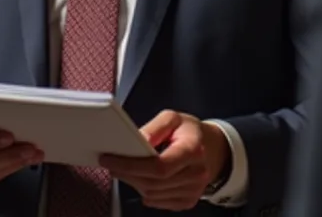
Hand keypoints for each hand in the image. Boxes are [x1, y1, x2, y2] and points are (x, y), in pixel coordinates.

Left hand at [99, 111, 230, 210]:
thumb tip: (138, 141)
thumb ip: (154, 128)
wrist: (211, 149)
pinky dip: (144, 192)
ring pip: (153, 194)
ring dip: (133, 183)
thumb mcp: (173, 118)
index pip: (159, 166)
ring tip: (123, 169)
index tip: (110, 159)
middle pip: (153, 183)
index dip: (131, 165)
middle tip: (111, 164)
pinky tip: (139, 179)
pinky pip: (158, 202)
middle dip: (127, 174)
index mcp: (193, 150)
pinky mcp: (187, 201)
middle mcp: (196, 173)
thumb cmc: (189, 132)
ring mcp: (193, 190)